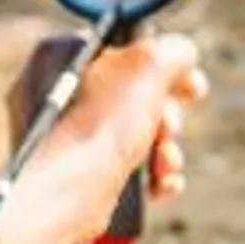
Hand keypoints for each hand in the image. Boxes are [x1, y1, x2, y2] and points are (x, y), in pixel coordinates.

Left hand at [10, 32, 208, 240]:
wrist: (68, 196)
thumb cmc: (101, 124)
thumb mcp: (149, 64)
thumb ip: (173, 50)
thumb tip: (183, 56)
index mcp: (61, 56)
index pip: (123, 47)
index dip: (163, 63)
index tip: (190, 83)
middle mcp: (55, 95)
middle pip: (134, 94)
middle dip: (168, 115)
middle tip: (169, 127)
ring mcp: (64, 140)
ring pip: (134, 136)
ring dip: (166, 149)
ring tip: (165, 161)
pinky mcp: (76, 178)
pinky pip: (125, 170)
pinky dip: (151, 176)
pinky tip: (162, 183)